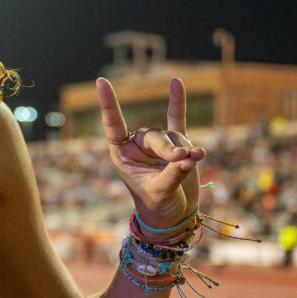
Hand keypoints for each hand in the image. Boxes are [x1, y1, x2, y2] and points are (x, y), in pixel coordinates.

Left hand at [95, 77, 204, 230]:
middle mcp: (137, 146)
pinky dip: (178, 102)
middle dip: (169, 149)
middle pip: (154, 135)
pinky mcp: (178, 144)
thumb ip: (172, 174)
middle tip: (181, 160)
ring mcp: (157, 144)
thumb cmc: (158, 206)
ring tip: (195, 161)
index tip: (101, 82)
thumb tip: (189, 156)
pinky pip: (177, 118)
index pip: (113, 126)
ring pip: (173, 137)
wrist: (174, 215)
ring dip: (186, 149)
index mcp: (122, 155)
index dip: (108, 105)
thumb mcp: (160, 192)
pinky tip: (176, 83)